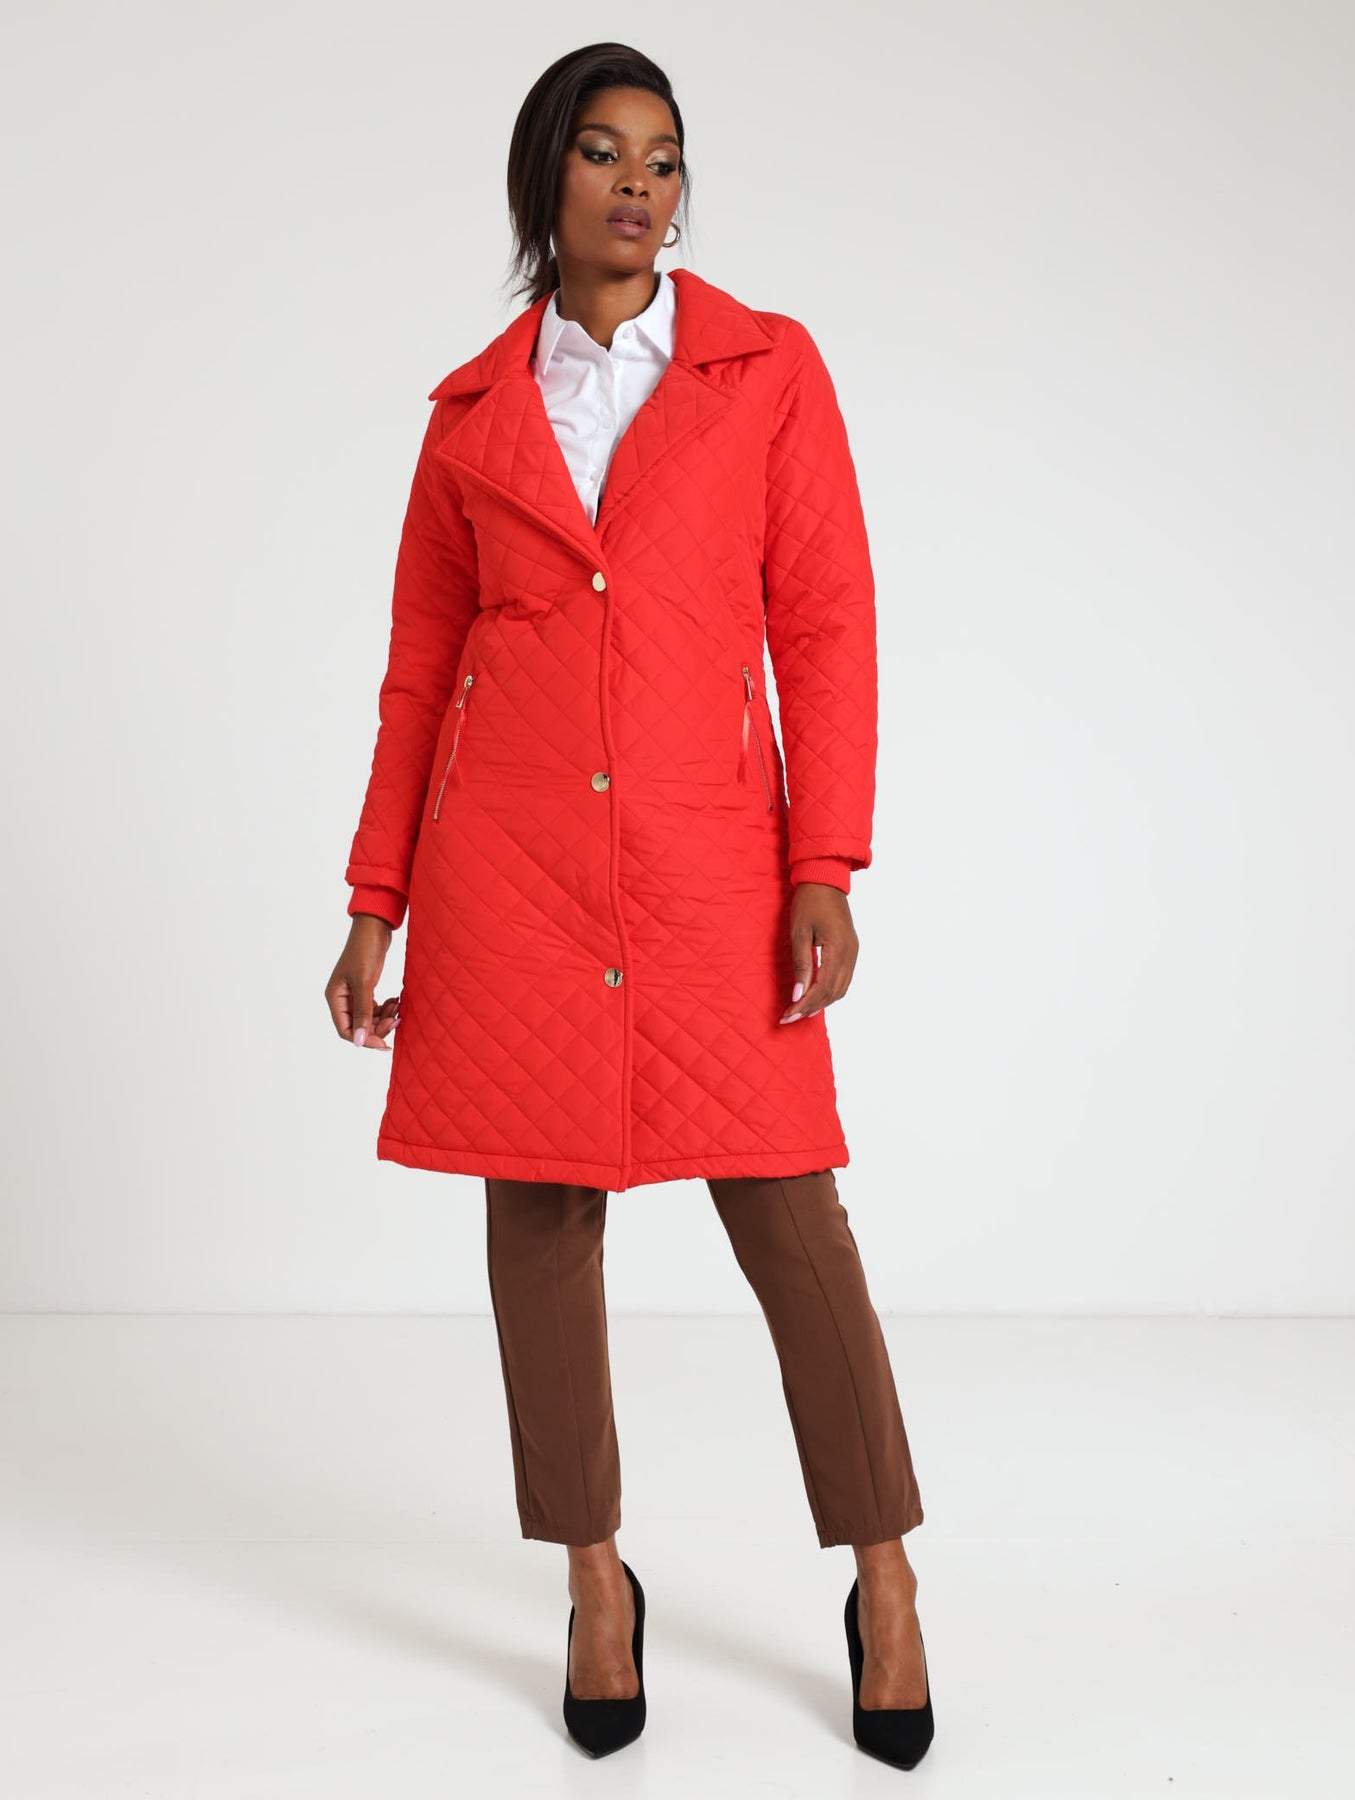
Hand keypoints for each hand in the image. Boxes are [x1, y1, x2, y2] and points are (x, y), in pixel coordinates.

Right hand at [325, 915, 400, 1050]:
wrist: (376, 926)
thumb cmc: (365, 950)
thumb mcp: (364, 983)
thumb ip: (362, 1012)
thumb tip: (358, 1041)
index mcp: (334, 997)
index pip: (345, 1030)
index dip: (364, 1039)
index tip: (384, 1043)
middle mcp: (342, 998)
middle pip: (358, 1026)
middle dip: (378, 1027)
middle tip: (396, 1021)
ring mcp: (354, 993)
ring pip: (369, 1018)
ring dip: (384, 1017)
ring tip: (398, 1008)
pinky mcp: (366, 988)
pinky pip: (375, 1008)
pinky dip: (386, 1008)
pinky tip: (396, 1001)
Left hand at [780, 882, 858, 1023]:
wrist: (825, 880)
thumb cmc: (809, 902)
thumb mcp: (799, 933)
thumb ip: (801, 965)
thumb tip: (798, 995)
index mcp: (839, 948)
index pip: (823, 987)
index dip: (805, 1004)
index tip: (788, 1014)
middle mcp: (851, 954)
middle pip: (833, 993)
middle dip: (811, 1008)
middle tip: (789, 1017)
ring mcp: (853, 952)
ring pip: (840, 989)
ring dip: (821, 1002)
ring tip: (799, 1010)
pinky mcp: (851, 950)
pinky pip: (842, 979)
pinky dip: (828, 991)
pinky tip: (813, 995)